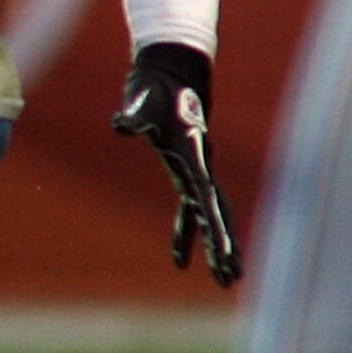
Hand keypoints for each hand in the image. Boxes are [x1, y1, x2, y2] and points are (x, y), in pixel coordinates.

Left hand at [113, 42, 238, 286]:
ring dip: (214, 246)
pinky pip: (188, 210)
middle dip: (223, 248)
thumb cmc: (154, 88)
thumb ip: (133, 115)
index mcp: (193, 159)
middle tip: (230, 280)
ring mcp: (194, 170)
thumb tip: (121, 126)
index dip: (214, 228)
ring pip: (208, 216)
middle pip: (216, 215)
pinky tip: (179, 258)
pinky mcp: (183, 169)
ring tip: (224, 279)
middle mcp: (199, 168)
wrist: (168, 72)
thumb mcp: (141, 101)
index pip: (206, 200)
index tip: (223, 253)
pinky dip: (185, 233)